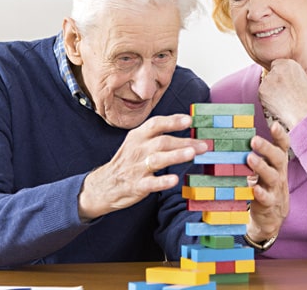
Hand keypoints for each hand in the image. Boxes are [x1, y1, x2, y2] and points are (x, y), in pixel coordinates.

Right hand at [78, 114, 207, 219]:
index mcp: (138, 136)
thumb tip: (187, 128)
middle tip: (203, 145)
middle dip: (184, 142)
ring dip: (175, 156)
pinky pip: (150, 183)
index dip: (172, 121)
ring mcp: (136, 168)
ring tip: (191, 154)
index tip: (189, 120)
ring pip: (157, 159)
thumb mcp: (137, 143)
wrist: (103, 184)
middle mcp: (137, 149)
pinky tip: (174, 180)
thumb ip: (158, 136)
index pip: (155, 124)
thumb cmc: (128, 161)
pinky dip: (162, 181)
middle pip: (162, 142)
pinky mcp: (136, 185)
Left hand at [246, 121, 289, 241]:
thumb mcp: (264, 167)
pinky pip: (266, 198)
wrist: (272, 215)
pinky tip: (254, 188)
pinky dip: (261, 193)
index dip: (280, 135)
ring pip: (272, 176)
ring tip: (250, 158)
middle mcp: (279, 173)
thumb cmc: (265, 184)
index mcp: (277, 162)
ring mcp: (275, 188)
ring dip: (261, 167)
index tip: (274, 125)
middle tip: (254, 140)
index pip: (283, 146)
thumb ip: (255, 154)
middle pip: (278, 158)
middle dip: (267, 148)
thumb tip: (233, 136)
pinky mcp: (269, 203)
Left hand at [259, 59, 306, 129]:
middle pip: (271, 73)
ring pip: (266, 83)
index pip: (277, 64)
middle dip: (275, 82)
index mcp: (289, 64)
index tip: (286, 83)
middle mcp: (277, 69)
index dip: (281, 74)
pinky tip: (277, 104)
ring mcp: (268, 80)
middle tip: (284, 93)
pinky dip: (266, 98)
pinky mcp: (261, 91)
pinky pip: (262, 93)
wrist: (303, 114)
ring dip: (271, 90)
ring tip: (282, 100)